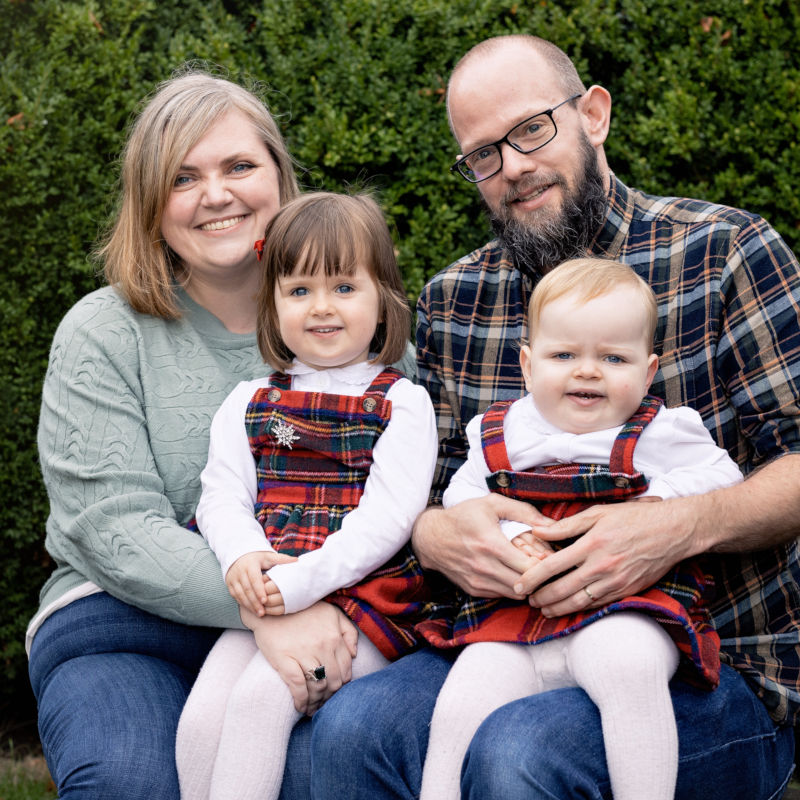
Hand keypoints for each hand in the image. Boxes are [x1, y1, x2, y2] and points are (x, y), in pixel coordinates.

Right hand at [226, 550, 295, 614]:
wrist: (239, 556)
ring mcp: (233, 578)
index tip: (265, 600)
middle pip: (247, 589)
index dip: (259, 590)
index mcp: (250, 564)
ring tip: (259, 613)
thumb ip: (281, 559)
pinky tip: (251, 610)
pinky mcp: (229, 584)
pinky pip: (235, 596)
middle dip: (255, 602)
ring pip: (240, 594)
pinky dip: (243, 604)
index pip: (254, 579)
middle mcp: (240, 571)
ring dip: (249, 605)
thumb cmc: (258, 558)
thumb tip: (297, 561)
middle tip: (263, 612)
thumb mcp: (268, 556)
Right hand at [241, 602, 358, 714]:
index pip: (345, 670)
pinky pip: (297, 687)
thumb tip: (354, 654)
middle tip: (324, 703)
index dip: (342, 685)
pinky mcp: (284, 659)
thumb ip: (348, 631)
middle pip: (333, 681)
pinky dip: (301, 701)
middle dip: (330, 697)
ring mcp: (303, 653)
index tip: (335, 692)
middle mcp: (322, 646)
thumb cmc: (304, 609)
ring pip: (317, 687)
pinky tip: (301, 707)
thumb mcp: (332, 613)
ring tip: (313, 709)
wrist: (273, 605)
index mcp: (334, 637)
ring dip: (317, 702)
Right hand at [412, 495, 550, 598]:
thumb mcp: (491, 504)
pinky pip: (502, 595)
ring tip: (531, 570)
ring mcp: (478, 581)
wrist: (430, 537)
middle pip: (526, 584)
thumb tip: (551, 525)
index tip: (549, 555)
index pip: (530, 567)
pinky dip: (511, 588)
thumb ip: (524, 511)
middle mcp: (484, 567)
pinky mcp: (473, 590)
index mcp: (491, 544)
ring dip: (527, 585)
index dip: (545, 563)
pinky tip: (512, 573)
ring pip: (516, 594)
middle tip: (546, 566)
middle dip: (540, 577)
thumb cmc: (463, 516)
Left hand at [515, 496, 699, 616]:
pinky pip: (598, 605)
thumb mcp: (598, 513)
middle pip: (561, 589)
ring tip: (544, 609)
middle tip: (527, 600)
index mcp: (590, 544)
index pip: (551, 566)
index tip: (519, 585)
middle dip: (541, 598)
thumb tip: (537, 531)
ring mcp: (614, 582)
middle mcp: (601, 566)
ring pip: (578, 602)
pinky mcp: (626, 591)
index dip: (532, 578)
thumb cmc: (634, 518)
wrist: (672, 532)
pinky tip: (569, 609)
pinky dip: (580, 609)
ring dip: (558, 608)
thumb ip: (566, 525)